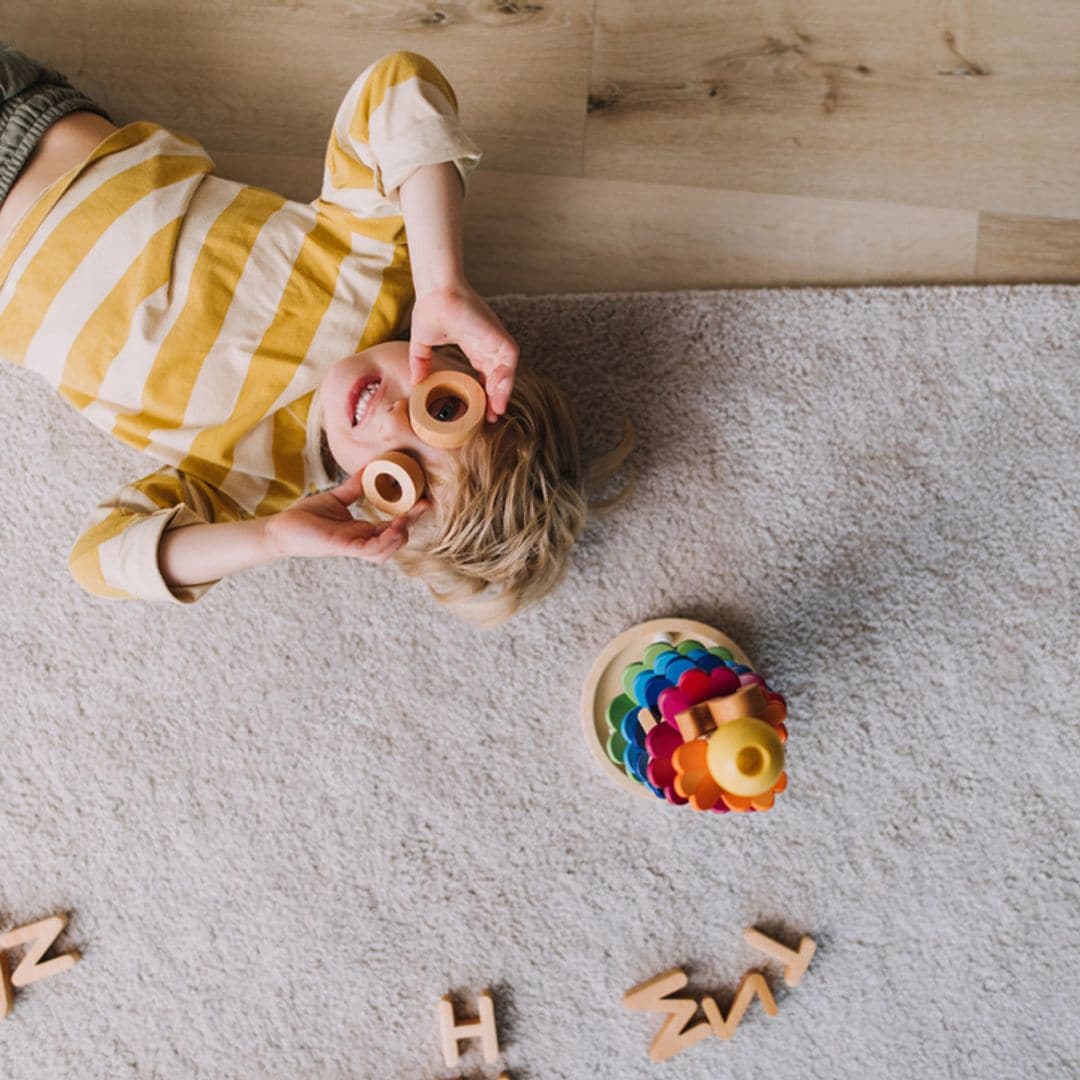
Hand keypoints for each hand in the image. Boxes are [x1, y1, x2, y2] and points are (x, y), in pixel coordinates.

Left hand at [266, 470, 429, 562]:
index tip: (422, 500)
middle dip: (412, 525)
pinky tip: (393, 526)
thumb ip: (354, 487)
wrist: (281, 528)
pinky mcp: (345, 548)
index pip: (393, 528)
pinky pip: (373, 549)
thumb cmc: (304, 517)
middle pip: (396, 540)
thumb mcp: (336, 498)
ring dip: (401, 536)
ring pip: (388, 550)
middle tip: (422, 506)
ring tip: (405, 519)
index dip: (410, 516)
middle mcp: (361, 541)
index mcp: (362, 531)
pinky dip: (386, 540)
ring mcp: (354, 546)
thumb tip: (369, 469)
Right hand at [408, 282, 519, 422]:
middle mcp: (486, 344)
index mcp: (473, 346)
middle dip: (496, 398)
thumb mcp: (422, 343)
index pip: (484, 375)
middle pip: (497, 377)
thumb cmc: (429, 309)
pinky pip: (510, 359)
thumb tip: (415, 382)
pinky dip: (506, 377)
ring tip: (495, 411)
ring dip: (503, 392)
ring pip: (506, 372)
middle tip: (490, 418)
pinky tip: (497, 392)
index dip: (483, 394)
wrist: (435, 292)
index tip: (479, 412)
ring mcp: (493, 339)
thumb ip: (420, 362)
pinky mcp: (498, 335)